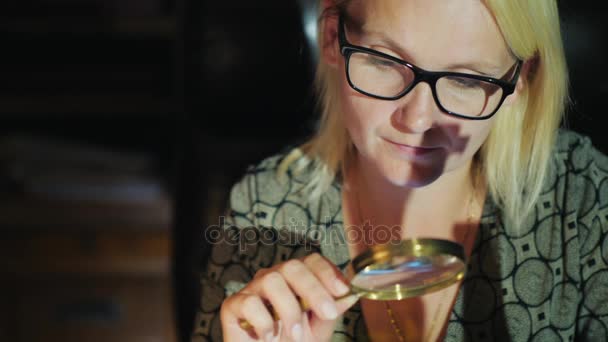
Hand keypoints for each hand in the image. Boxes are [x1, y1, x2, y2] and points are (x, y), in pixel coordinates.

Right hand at [220, 252, 358, 340]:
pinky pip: (249, 303)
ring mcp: (252, 290)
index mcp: (294, 280)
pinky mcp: (233, 306)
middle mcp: (272, 278)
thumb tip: (348, 295)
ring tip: (295, 335)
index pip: (311, 261)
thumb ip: (331, 311)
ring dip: (289, 309)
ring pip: (271, 281)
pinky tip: (268, 336)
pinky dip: (263, 322)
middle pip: (292, 266)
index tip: (342, 290)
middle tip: (328, 313)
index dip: (327, 271)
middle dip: (314, 289)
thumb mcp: (318, 329)